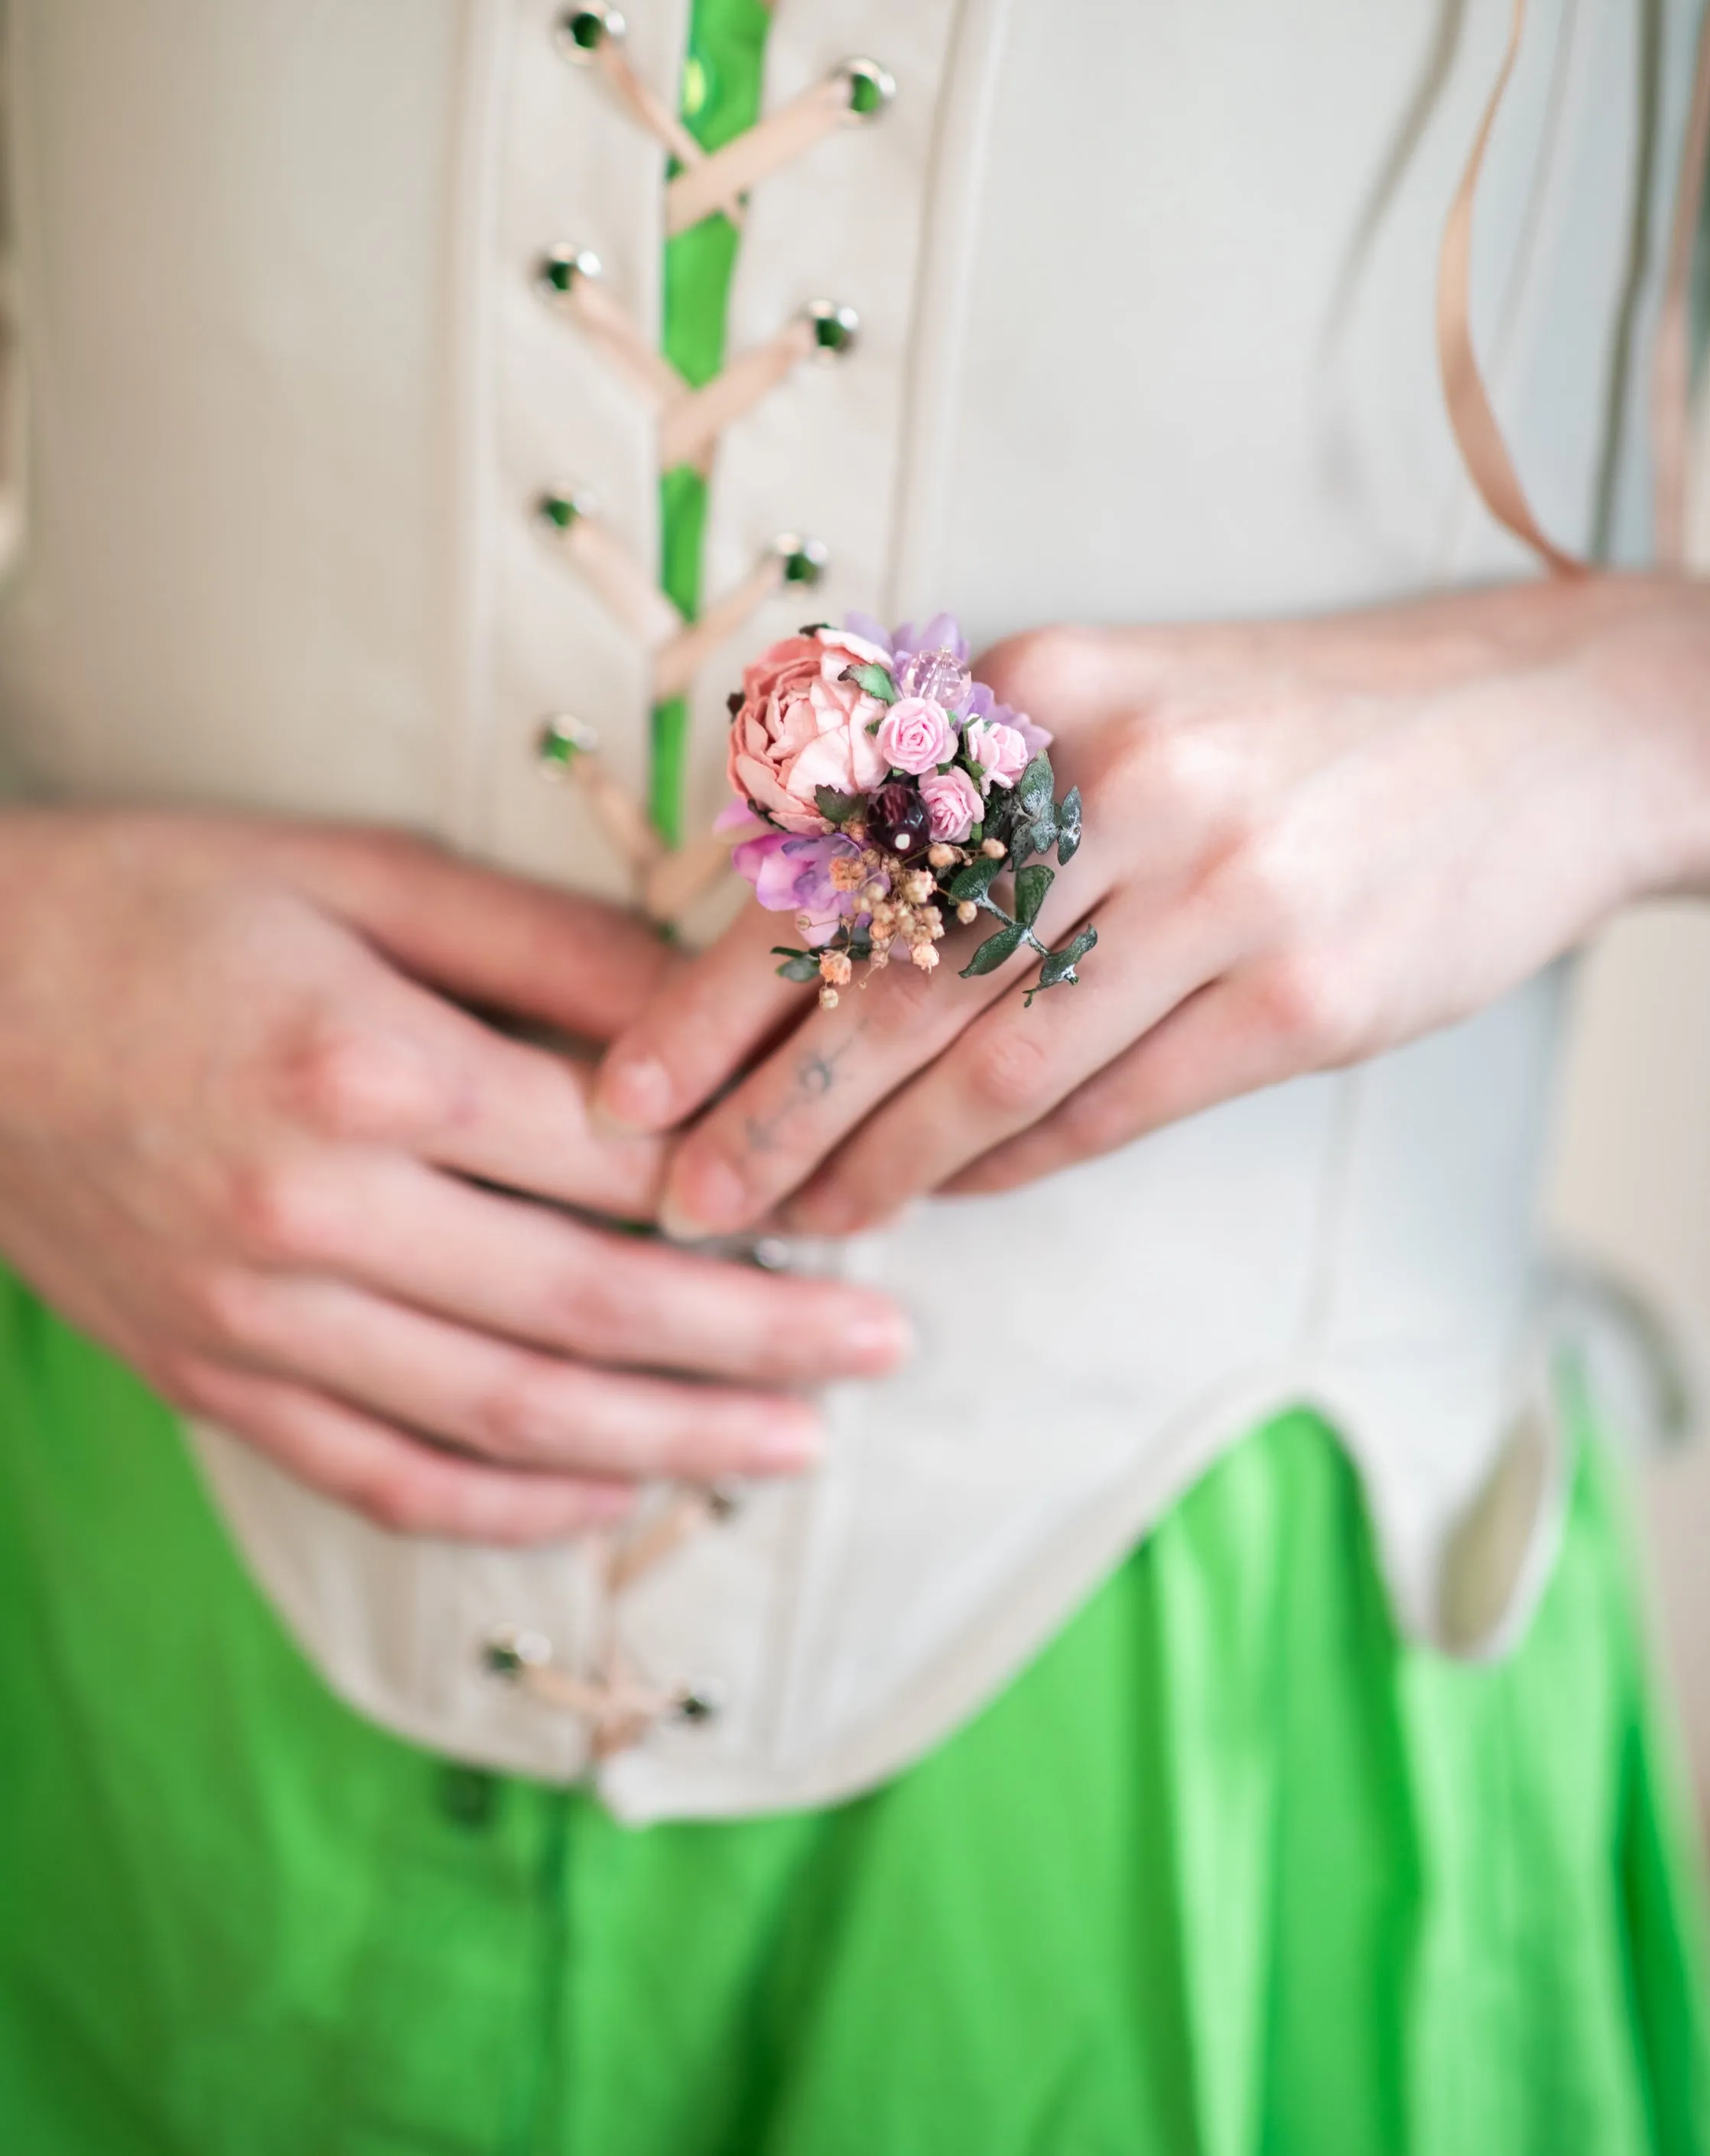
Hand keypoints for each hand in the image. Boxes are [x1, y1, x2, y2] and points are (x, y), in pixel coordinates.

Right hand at [0, 813, 906, 1539]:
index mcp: (369, 1070)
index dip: (753, 1185)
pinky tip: (616, 1496)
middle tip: (887, 1344)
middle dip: (762, 1340)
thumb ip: (538, 939)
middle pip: (592, 1311)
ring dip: (672, 1443)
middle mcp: (320, 1217)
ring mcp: (258, 1319)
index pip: (615, 1157)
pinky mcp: (211, 1377)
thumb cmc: (153, 905)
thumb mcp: (352, 870)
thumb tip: (705, 993)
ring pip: (507, 1422)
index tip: (855, 1194)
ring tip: (800, 1445)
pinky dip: (511, 1508)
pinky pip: (385, 1476)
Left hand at [593, 576, 1709, 1231]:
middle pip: (893, 983)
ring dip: (882, 1165)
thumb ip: (972, 808)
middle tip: (682, 1201)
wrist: (1540, 730)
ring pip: (995, 1066)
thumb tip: (814, 960)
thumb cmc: (1287, 727)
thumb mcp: (1117, 705)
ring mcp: (1217, 891)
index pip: (834, 867)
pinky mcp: (1304, 996)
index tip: (624, 1089)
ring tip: (799, 1225)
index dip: (713, 993)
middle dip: (767, 1111)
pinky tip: (955, 1196)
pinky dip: (1018, 1164)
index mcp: (1041, 698)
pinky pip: (1115, 1108)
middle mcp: (1115, 783)